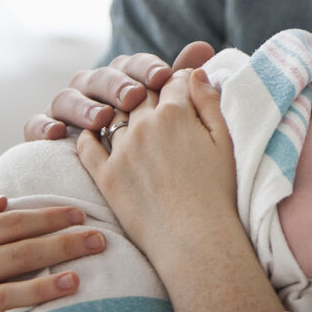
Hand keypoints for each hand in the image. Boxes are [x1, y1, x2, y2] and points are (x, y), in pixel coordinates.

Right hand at [22, 41, 215, 140]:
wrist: (144, 193)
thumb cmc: (162, 150)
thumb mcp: (175, 115)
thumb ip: (184, 81)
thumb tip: (204, 47)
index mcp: (126, 78)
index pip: (133, 65)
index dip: (146, 68)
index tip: (164, 76)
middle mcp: (94, 90)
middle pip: (99, 77)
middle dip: (116, 84)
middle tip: (133, 97)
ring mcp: (69, 111)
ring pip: (66, 97)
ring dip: (83, 105)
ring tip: (101, 118)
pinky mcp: (47, 134)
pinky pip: (36, 126)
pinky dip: (41, 126)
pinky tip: (57, 134)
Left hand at [79, 69, 280, 311]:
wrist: (195, 238)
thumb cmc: (218, 192)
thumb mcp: (224, 141)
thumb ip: (209, 102)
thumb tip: (195, 73)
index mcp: (176, 113)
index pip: (174, 80)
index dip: (180, 80)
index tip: (182, 86)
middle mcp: (144, 125)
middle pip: (142, 93)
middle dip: (150, 91)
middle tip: (156, 99)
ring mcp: (121, 149)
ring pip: (115, 116)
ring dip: (121, 111)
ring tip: (128, 116)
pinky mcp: (105, 175)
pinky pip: (87, 145)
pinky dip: (88, 134)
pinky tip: (93, 132)